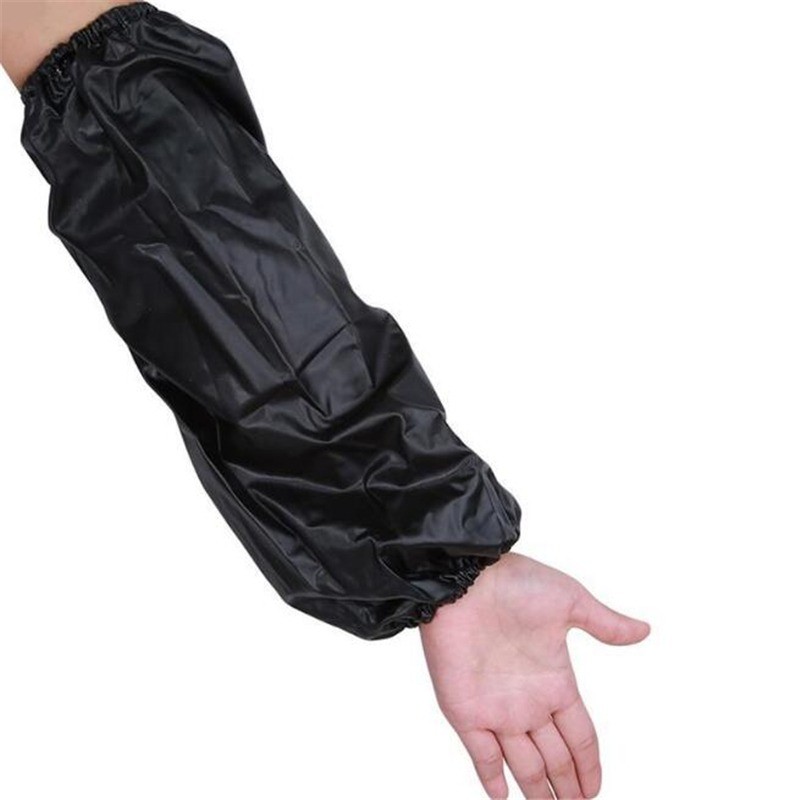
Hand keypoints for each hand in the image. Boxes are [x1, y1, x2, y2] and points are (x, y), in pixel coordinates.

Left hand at [419, 553, 649, 798]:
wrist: (464, 577)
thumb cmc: (516, 582)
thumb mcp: (569, 601)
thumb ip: (604, 623)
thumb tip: (644, 630)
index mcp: (555, 680)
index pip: (580, 735)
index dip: (589, 763)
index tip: (597, 789)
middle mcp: (528, 701)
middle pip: (554, 758)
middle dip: (567, 787)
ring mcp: (497, 708)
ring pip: (524, 765)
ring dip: (538, 791)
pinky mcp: (466, 710)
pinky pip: (482, 755)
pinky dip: (492, 779)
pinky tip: (504, 798)